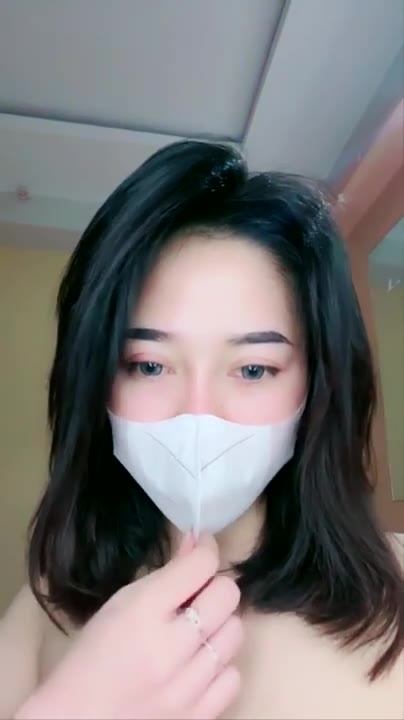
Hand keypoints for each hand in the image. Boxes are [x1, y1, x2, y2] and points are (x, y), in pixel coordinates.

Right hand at [16, 534, 242, 719]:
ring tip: (196, 631)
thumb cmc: (92, 656)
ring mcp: (186, 687)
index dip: (206, 550)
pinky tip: (198, 664)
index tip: (202, 550)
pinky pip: (232, 677)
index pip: (200, 566)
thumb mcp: (121, 603)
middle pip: (227, 596)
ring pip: (234, 633)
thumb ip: (165, 574)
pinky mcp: (197, 716)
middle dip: (215, 587)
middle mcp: (169, 647)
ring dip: (218, 626)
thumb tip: (197, 544)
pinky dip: (219, 667)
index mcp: (143, 610)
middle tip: (199, 594)